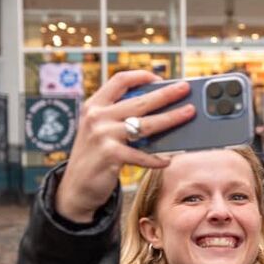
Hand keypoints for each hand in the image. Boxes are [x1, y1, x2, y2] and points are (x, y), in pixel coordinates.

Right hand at [56, 71, 195, 222]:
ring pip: (145, 125)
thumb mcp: (101, 131)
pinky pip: (142, 156)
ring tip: (188, 114)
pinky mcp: (110, 155)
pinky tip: (168, 160)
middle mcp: (97, 117)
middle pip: (139, 101)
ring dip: (171, 119)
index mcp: (94, 106)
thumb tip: (160, 112)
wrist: (75, 188)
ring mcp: (103, 135)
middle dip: (166, 94)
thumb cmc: (96, 158)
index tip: (160, 78)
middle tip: (186, 89)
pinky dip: (157, 159)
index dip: (141, 76)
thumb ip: (121, 119)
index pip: (119, 81)